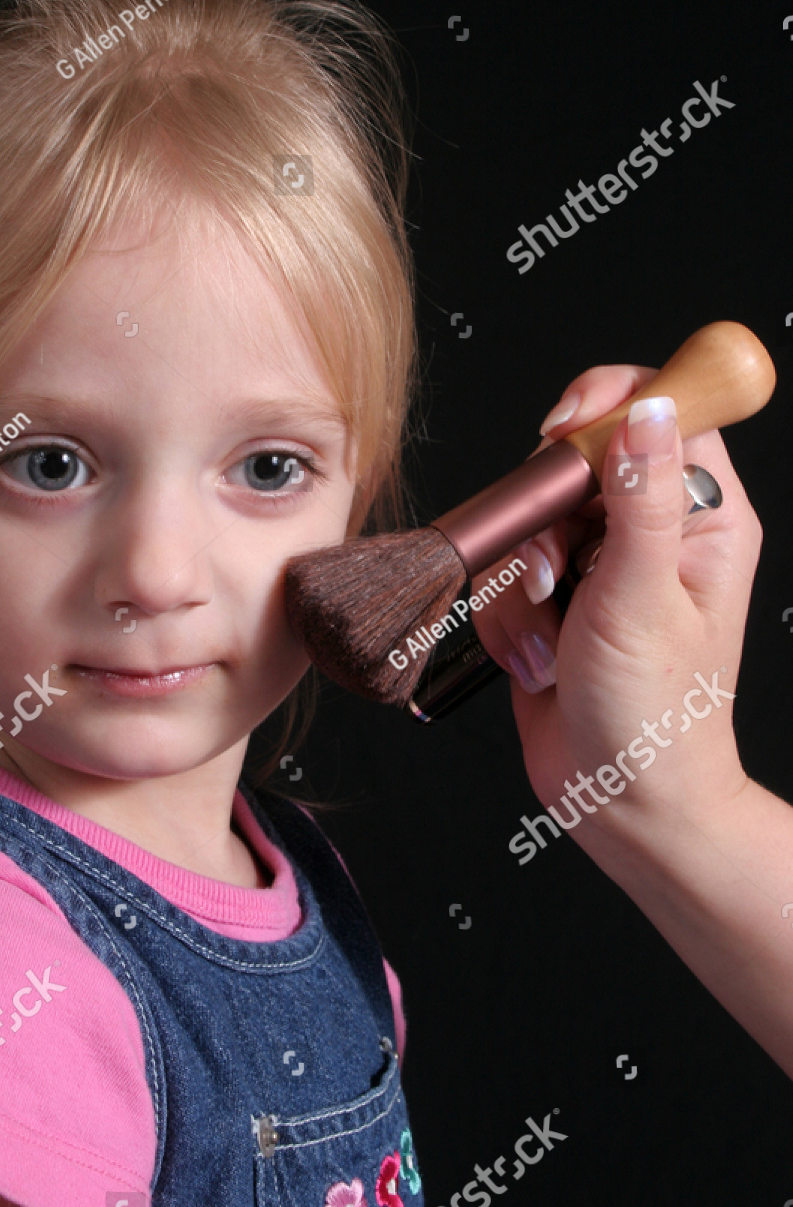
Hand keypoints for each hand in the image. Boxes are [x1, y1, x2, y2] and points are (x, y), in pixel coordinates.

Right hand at [469, 363, 761, 827]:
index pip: (661, 407)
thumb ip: (641, 497)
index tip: (562, 435)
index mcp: (703, 515)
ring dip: (521, 585)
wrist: (616, 799)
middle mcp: (652, 528)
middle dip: (544, 525)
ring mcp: (598, 561)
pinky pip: (502, 567)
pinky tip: (538, 660)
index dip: (606, 406)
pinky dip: (506, 616)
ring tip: (552, 640)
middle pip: (571, 461)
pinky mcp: (553, 594)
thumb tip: (649, 408)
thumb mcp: (643, 597)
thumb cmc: (654, 716)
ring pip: (526, 519)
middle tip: (555, 577)